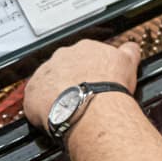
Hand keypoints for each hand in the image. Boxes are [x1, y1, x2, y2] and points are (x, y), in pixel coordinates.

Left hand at [23, 40, 140, 129]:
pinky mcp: (31, 93)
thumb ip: (129, 50)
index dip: (89, 68)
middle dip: (71, 77)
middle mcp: (62, 56)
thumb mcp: (129, 62)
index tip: (93, 78)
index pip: (85, 54)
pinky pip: (33, 99)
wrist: (92, 108)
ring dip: (56, 91)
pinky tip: (56, 113)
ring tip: (68, 105)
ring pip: (48, 81)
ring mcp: (44, 74)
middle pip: (64, 66)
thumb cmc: (109, 88)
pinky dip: (41, 106)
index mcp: (85, 47)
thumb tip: (130, 47)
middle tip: (81, 92)